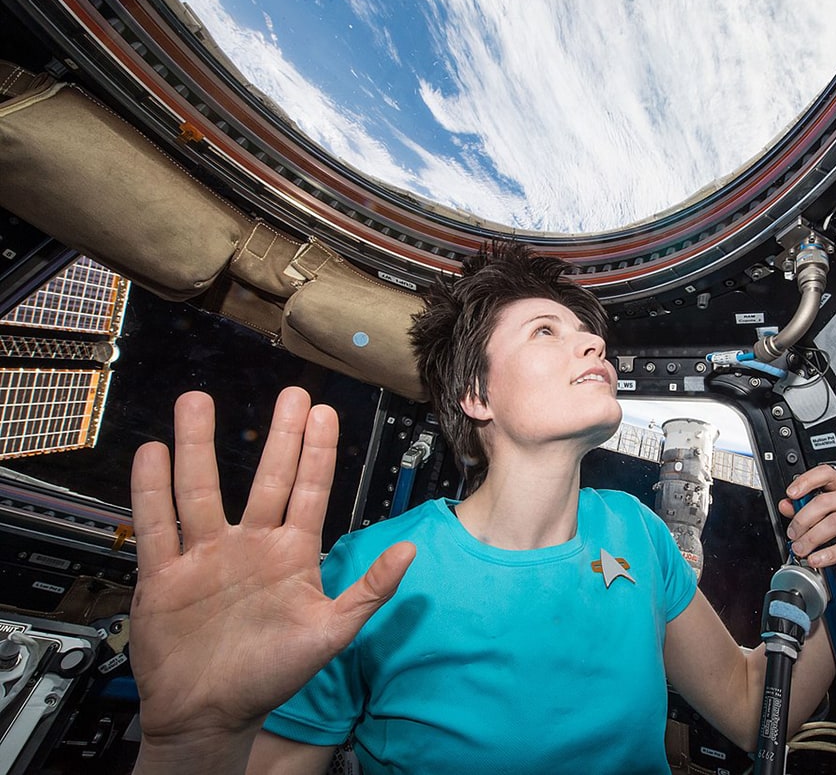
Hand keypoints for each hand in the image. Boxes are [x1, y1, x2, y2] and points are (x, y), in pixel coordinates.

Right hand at [129, 388, 415, 746]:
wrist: (211, 716)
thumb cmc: (273, 676)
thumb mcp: (331, 635)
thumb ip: (370, 592)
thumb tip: (410, 553)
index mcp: (291, 555)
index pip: (308, 490)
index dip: (316, 451)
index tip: (323, 412)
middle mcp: (250, 546)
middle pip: (264, 478)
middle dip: (278, 436)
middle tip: (290, 393)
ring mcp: (206, 556)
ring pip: (201, 490)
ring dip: (199, 447)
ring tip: (196, 403)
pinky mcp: (165, 575)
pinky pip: (157, 526)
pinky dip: (151, 492)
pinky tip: (152, 454)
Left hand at [776, 465, 835, 586]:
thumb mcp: (820, 523)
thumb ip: (802, 512)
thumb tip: (785, 505)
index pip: (827, 474)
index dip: (807, 481)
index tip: (792, 494)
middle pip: (827, 500)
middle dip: (804, 519)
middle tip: (793, 534)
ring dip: (813, 538)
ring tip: (801, 549)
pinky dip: (830, 554)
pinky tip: (818, 559)